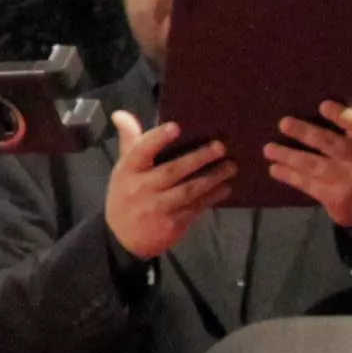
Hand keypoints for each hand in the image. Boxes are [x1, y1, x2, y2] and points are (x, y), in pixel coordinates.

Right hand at [100, 118, 234, 264]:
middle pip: (172, 171)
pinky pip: (196, 208)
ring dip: (212, 178)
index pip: (140, 152)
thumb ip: (130, 141)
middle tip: (220, 147)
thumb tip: (121, 114)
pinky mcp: (173, 224)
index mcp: (128, 171)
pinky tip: (225, 188)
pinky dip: (212, 197)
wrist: (122, 238)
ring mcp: (157, 208)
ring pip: (189, 190)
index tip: (176, 127)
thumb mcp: (123, 169)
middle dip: (198, 158)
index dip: (157, 139)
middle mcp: (141, 189)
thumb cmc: (126, 194)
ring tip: (231, 167)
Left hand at [264, 82, 351, 236]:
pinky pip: (309, 185)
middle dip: (306, 133)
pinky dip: (290, 176)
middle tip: (283, 123)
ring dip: (290, 156)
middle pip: (331, 143)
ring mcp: (349, 180)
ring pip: (315, 165)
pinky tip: (274, 169)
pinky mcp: (336, 198)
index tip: (323, 105)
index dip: (342, 116)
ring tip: (268, 149)